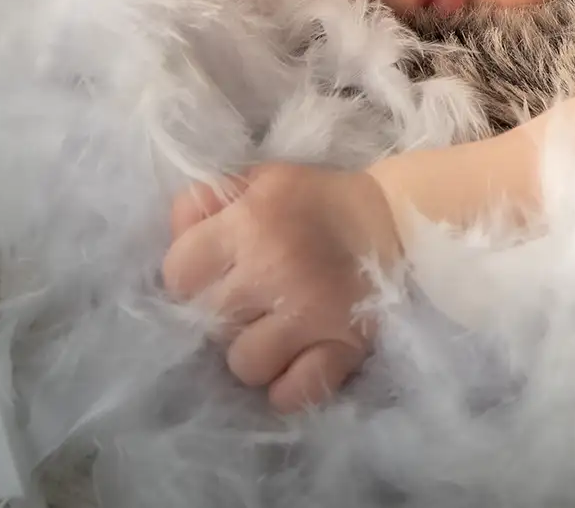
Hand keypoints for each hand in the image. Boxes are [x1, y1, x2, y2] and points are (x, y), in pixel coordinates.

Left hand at [162, 162, 403, 412]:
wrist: (397, 219)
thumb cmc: (317, 202)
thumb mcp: (260, 182)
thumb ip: (208, 203)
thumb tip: (177, 236)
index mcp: (251, 222)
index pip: (178, 274)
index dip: (191, 277)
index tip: (216, 273)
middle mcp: (275, 268)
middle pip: (209, 323)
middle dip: (224, 315)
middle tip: (251, 301)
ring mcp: (311, 314)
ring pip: (245, 365)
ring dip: (257, 352)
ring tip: (279, 330)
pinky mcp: (345, 347)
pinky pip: (293, 393)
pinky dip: (291, 387)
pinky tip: (298, 363)